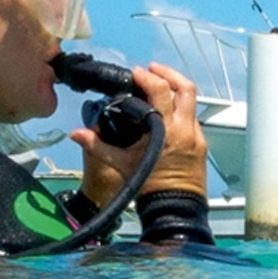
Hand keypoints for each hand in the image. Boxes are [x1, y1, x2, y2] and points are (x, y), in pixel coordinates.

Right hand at [73, 62, 207, 204]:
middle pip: (185, 88)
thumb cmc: (149, 188)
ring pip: (192, 101)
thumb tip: (76, 134)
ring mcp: (196, 136)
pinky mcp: (201, 144)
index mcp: (165, 130)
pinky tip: (169, 112)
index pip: (160, 91)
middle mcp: (185, 129)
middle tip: (152, 69)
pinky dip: (182, 108)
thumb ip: (97, 146)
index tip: (136, 74)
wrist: (175, 209)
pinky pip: (193, 118)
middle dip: (169, 73)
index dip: (148, 78)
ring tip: (161, 84)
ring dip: (178, 88)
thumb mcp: (121, 164)